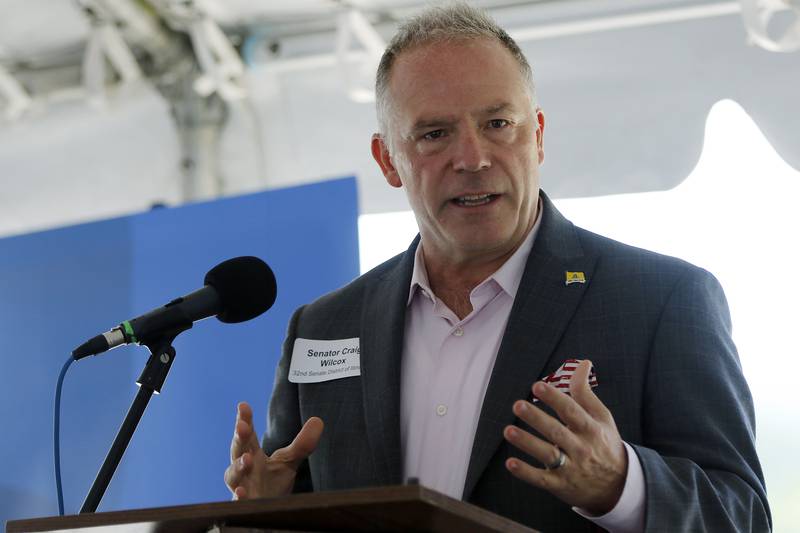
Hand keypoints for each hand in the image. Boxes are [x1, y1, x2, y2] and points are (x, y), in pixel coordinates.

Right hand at [224, 401, 323, 499]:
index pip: (248, 434)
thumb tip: (318, 420)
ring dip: (238, 467)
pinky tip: (241, 493)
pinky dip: (238, 497)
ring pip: (233, 475)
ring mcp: (242, 486)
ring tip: (247, 459)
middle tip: (242, 426)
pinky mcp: (244, 505)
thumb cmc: (272, 483)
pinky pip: (237, 502)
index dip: (244, 419)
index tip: (243, 405)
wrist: (267, 510)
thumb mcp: (289, 461)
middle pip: (237, 449)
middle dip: (239, 438)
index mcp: (252, 453)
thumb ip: (302, 444)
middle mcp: (244, 468)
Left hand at [502, 360, 626, 514]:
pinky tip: (510, 463)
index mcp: (590, 429)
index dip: (554, 398)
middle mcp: (581, 448)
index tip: (537, 386)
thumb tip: (582, 363)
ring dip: (527, 443)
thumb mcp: (602, 418)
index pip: (571, 411)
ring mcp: (571, 468)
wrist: (619, 486)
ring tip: (508, 431)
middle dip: (536, 419)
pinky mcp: (561, 485)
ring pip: (547, 455)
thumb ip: (586, 392)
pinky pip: (542, 479)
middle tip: (517, 405)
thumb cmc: (604, 444)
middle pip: (556, 432)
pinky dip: (526, 473)